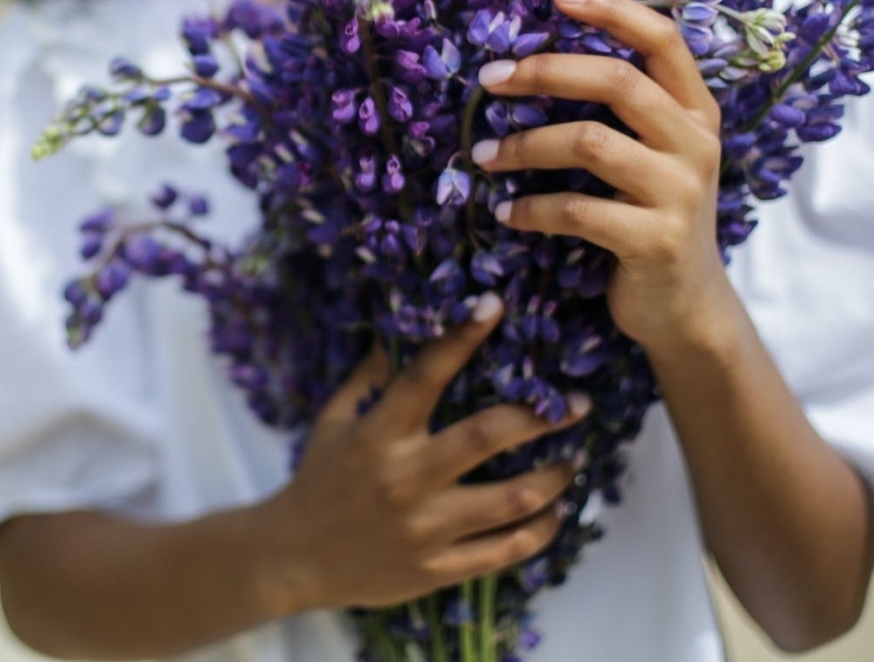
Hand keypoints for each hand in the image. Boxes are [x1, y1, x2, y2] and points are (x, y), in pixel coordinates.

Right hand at [254, 298, 589, 615]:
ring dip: (554, 476)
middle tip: (577, 403)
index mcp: (378, 435)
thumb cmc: (318, 480)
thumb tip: (395, 331)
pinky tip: (554, 511)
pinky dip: (540, 529)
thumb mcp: (332, 422)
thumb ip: (366, 378)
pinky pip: (505, 550)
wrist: (295, 560)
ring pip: (511, 498)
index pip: (426, 375)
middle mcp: (405, 478)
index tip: (494, 305)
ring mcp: (426, 528)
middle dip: (540, 416)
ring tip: (573, 458)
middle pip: (486, 436)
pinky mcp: (439, 568)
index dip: (461, 337)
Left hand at [471, 0, 739, 355]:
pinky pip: (576, 210)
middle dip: (545, 71)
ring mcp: (681, 193)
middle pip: (617, 81)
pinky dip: (530, 209)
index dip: (612, 10)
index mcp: (695, 111)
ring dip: (523, 145)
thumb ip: (621, 109)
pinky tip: (506, 213)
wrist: (685, 306)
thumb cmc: (649, 215)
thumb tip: (535, 59)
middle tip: (489, 79)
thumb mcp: (651, 155)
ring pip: (589, 142)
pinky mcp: (655, 241)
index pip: (662, 39)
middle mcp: (696, 143)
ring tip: (481, 156)